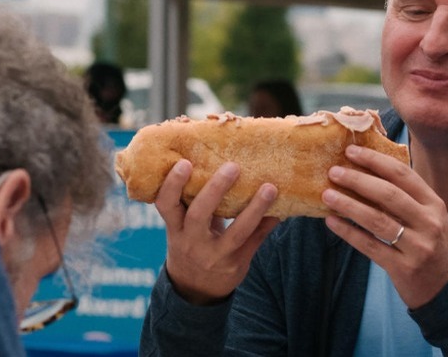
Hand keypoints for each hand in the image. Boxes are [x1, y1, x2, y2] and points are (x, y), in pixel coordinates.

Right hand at [155, 159, 279, 304]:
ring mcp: (215, 255)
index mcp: (175, 228)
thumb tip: (212, 157)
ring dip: (255, 208)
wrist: (195, 289)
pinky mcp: (236, 264)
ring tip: (270, 188)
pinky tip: (281, 209)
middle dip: (216, 190)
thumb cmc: (190, 242)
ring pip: (237, 232)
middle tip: (233, 166)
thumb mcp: (182, 226)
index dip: (173, 184)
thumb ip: (191, 200)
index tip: (185, 163)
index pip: (166, 205)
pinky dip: (269, 223)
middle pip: (200, 215)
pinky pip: (256, 242)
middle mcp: (192, 242)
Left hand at [322, 145, 447, 308]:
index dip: (375, 160)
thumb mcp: (428, 217)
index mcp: (434, 204)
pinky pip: (370, 246)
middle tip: (333, 171)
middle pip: (389, 194)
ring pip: (377, 220)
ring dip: (348, 205)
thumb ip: (405, 197)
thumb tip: (365, 172)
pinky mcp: (403, 268)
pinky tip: (332, 222)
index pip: (403, 174)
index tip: (351, 151)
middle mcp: (429, 222)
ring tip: (327, 195)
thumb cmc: (432, 245)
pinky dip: (349, 232)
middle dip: (358, 180)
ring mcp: (418, 246)